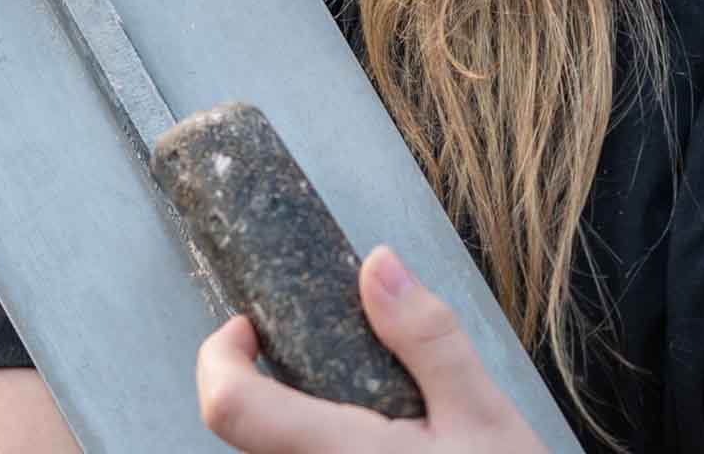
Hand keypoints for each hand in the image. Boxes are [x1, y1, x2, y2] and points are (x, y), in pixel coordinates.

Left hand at [196, 245, 548, 452]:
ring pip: (270, 451)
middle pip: (245, 430)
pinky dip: (318, 439)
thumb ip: (426, 339)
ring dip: (294, 413)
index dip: (220, 357)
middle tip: (317, 348)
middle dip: (266, 379)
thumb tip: (378, 267)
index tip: (252, 325)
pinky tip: (375, 432)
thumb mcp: (483, 414)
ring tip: (361, 396)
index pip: (231, 408)